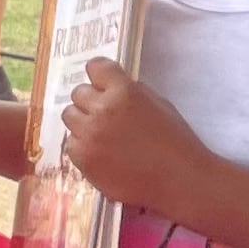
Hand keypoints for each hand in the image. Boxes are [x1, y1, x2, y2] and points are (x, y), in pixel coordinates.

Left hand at [58, 56, 197, 209]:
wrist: (178, 180)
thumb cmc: (175, 141)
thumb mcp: (159, 104)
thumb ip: (131, 93)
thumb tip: (111, 89)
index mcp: (124, 91)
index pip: (96, 67)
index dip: (99, 75)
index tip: (103, 83)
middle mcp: (102, 109)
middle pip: (78, 93)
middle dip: (91, 101)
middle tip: (106, 115)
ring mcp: (89, 135)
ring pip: (70, 117)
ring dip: (83, 122)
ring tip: (102, 135)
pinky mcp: (83, 159)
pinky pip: (71, 144)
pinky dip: (83, 146)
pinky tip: (102, 153)